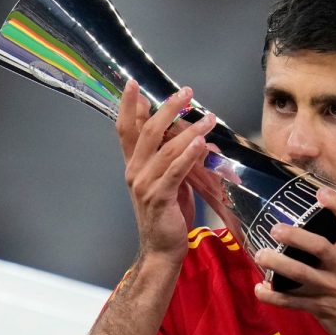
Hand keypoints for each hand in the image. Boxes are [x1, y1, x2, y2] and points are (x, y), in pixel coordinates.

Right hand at [116, 80, 215, 261]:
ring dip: (189, 130)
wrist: (162, 250)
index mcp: (134, 166)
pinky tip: (200, 143)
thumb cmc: (168, 216)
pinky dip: (188, 155)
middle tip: (186, 92)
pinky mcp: (160, 198)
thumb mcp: (171, 182)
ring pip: (166, 148)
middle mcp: (135, 172)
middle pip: (148, 131)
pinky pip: (175, 171)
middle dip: (167, 108)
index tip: (134, 84)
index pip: (127, 129)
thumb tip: (196, 139)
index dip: (129, 106)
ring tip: (209, 117)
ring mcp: (145, 185)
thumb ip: (177, 160)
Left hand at [253, 187, 335, 334]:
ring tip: (261, 255)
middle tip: (275, 229)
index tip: (321, 192)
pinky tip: (260, 290)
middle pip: (320, 247)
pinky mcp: (322, 309)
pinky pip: (293, 302)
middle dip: (296, 237)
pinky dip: (273, 297)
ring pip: (301, 274)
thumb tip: (318, 227)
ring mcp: (333, 289)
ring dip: (277, 264)